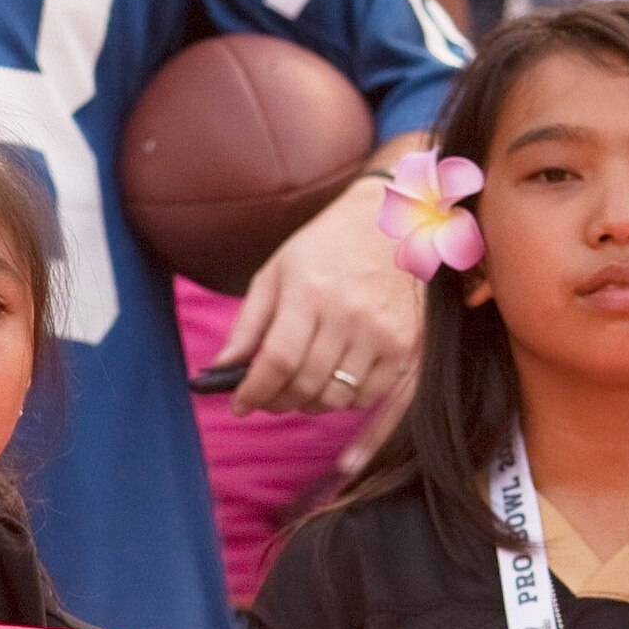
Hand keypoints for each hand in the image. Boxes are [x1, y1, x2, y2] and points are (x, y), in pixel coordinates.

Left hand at [211, 169, 427, 446]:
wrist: (393, 224)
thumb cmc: (326, 246)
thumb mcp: (277, 273)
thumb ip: (249, 323)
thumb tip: (222, 367)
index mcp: (310, 293)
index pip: (278, 361)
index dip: (254, 391)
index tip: (240, 404)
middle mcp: (349, 315)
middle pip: (305, 385)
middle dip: (277, 401)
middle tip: (266, 398)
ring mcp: (382, 332)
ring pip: (337, 397)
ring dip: (309, 405)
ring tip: (297, 392)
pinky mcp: (406, 344)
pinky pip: (370, 394)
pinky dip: (345, 400)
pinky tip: (332, 385)